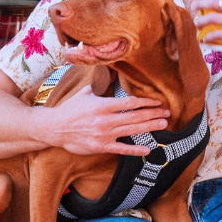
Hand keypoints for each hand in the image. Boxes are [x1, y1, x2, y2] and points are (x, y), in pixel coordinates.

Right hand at [32, 86, 169, 155]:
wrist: (54, 128)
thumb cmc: (70, 109)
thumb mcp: (85, 93)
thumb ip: (101, 86)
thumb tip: (112, 71)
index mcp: (102, 105)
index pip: (130, 103)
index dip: (146, 102)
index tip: (158, 102)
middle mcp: (105, 120)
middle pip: (135, 116)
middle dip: (153, 114)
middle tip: (168, 113)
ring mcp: (104, 135)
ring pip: (132, 131)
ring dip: (150, 127)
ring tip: (163, 124)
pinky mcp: (101, 147)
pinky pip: (122, 149)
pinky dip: (135, 150)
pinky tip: (148, 149)